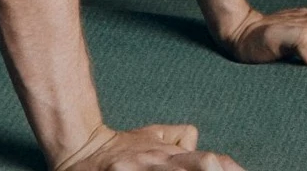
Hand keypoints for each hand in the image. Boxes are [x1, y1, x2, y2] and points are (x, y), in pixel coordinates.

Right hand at [53, 122, 244, 170]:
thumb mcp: (149, 138)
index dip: (228, 169)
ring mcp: (139, 170)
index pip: (208, 161)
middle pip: (198, 164)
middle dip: (213, 169)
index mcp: (169, 155)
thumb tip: (195, 138)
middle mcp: (158, 162)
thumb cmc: (119, 148)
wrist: (78, 145)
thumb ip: (174, 138)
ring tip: (211, 167)